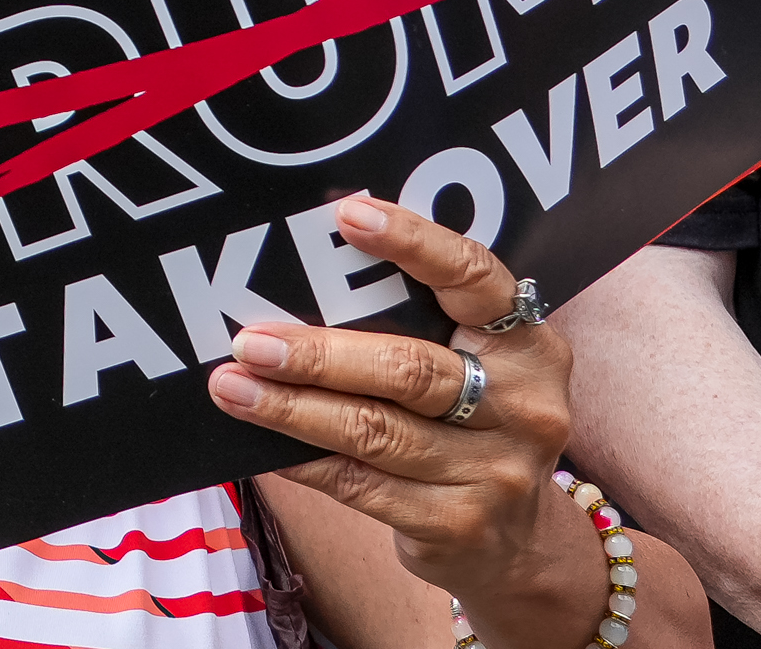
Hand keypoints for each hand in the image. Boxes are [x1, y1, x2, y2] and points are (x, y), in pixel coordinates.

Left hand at [212, 194, 593, 633]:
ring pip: (374, 430)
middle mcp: (524, 407)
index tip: (347, 215)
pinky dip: (303, 460)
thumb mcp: (473, 365)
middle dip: (319, 354)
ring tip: (231, 387)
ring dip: (291, 408)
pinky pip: (360, 484)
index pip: (476, 278)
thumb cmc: (471, 425)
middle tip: (250, 342)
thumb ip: (418, 321)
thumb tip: (305, 272)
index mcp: (529, 346)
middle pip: (410, 369)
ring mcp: (495, 473)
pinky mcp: (456, 525)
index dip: (415, 243)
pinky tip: (261, 443)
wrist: (517, 544)